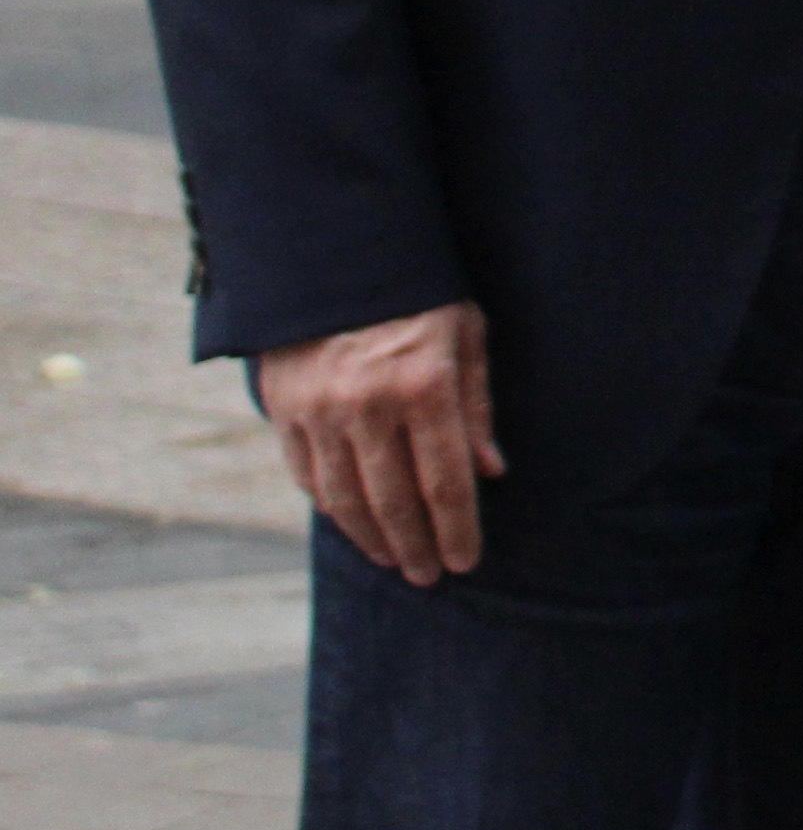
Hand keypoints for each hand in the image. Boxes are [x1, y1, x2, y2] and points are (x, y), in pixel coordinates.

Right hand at [260, 302, 500, 583]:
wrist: (336, 254)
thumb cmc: (420, 291)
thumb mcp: (466, 332)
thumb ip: (477, 404)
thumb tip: (491, 471)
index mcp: (424, 385)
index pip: (445, 481)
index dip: (457, 529)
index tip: (467, 561)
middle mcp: (368, 405)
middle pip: (394, 501)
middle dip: (416, 546)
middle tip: (430, 576)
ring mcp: (319, 410)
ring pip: (345, 498)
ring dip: (372, 538)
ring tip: (395, 560)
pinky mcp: (284, 409)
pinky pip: (308, 475)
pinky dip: (332, 506)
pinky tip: (353, 524)